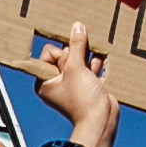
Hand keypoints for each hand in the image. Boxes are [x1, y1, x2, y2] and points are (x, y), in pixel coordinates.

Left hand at [30, 21, 122, 146]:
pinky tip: (99, 68)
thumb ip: (77, 45)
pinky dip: (94, 66)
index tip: (70, 66)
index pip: (49, 53)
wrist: (101, 120)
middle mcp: (55, 82)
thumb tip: (77, 26)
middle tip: (82, 68)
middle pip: (65, 54)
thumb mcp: (77, 68)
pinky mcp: (85, 85)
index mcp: (44, 80)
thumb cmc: (82, 100)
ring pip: (78, 60)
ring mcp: (71, 84)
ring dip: (87, 60)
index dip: (62, 55)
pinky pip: (88, 68)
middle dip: (77, 55)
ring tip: (92, 69)